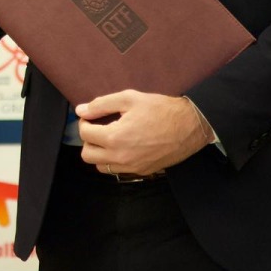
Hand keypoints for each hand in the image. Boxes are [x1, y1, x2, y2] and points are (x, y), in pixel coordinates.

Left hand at [75, 90, 211, 174]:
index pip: (85, 134)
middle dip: (88, 139)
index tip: (91, 116)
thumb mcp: (129, 98)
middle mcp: (121, 157)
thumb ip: (101, 104)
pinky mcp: (142, 172)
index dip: (84, 122)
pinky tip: (123, 146)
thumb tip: (81, 110)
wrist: (189, 126)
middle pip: (87, 155)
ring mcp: (132, 167)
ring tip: (109, 137)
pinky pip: (118, 171)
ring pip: (101, 166)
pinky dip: (114, 160)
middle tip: (97, 127)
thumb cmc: (160, 109)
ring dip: (99, 152)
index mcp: (115, 138)